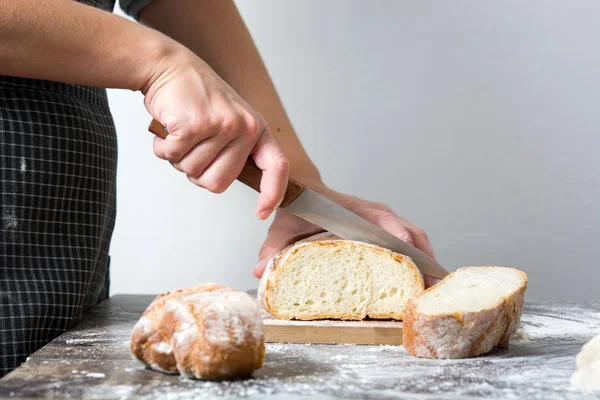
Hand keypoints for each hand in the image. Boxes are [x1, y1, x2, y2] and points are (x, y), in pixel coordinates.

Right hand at [142, 47, 288, 219]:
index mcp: (256, 128)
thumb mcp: (228, 120)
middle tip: (191, 146)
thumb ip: (234, 150)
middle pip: (218, 183)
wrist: (169, 66)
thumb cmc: (196, 97)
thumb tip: (227, 182)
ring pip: (192, 171)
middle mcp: (243, 127)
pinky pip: (173, 156)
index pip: (276, 167)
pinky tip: (168, 127)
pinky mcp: (195, 125)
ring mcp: (221, 125)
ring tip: (181, 131)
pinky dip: (162, 148)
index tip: (262, 212)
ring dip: (177, 157)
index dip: (272, 193)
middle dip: (197, 173)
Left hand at [254, 186, 439, 287]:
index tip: (413, 260)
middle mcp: (375, 213)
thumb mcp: (284, 227)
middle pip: (410, 233)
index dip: (401, 242)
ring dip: (426, 258)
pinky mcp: (385, 224)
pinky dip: (420, 254)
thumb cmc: (299, 209)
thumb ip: (273, 248)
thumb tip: (259, 271)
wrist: (304, 190)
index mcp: (356, 213)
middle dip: (424, 258)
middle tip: (432, 285)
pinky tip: (424, 275)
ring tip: (434, 286)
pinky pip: (410, 238)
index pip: (385, 224)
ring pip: (415, 236)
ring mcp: (383, 217)